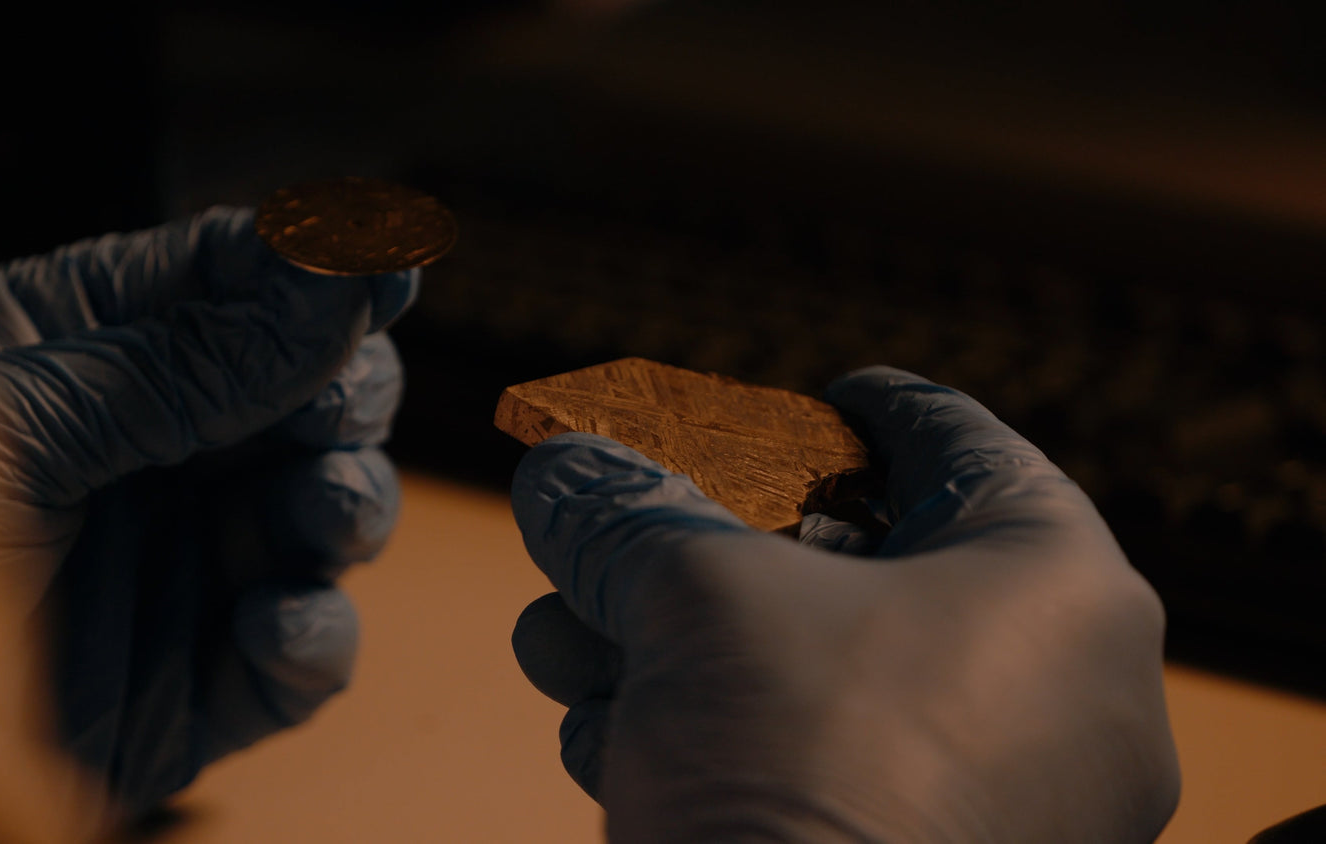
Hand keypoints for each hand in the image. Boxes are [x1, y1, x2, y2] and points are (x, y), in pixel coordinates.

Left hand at [0, 207, 415, 815]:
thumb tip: (333, 284)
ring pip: (333, 511)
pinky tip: (272, 624)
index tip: (385, 265)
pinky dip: (313, 637)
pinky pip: (308, 649)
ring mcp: (191, 563)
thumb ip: (186, 363)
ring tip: (322, 511)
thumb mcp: (16, 432)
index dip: (318, 271)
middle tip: (331, 412)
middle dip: (345, 396)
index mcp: (93, 356)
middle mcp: (159, 452)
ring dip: (349, 504)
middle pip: (312, 393)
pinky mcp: (209, 677)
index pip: (234, 283)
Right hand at [510, 366, 1179, 841]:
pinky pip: (830, 772)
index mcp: (1057, 586)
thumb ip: (629, 515)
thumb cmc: (798, 772)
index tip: (816, 402)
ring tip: (565, 639)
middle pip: (859, 572)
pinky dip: (719, 739)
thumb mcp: (695, 600)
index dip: (865, 410)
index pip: (955, 444)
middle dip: (708, 551)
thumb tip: (557, 471)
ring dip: (678, 650)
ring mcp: (1015, 803)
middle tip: (631, 527)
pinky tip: (604, 733)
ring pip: (822, 682)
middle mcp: (1066, 695)